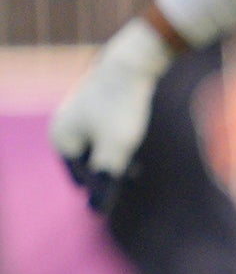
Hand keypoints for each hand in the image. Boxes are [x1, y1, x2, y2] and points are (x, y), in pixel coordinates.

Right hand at [51, 17, 175, 212]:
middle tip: (132, 179)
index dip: (105, 188)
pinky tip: (133, 145)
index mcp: (61, 140)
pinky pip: (104, 132)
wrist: (132, 62)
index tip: (127, 188)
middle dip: (108, 173)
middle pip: (88, 162)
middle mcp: (63, 126)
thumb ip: (106, 180)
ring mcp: (78, 114)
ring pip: (98, 147)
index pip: (83, 177)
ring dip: (116, 160)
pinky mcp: (96, 104)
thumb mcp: (116, 149)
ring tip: (136, 169)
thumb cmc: (122, 108)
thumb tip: (96, 212)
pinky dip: (119, 143)